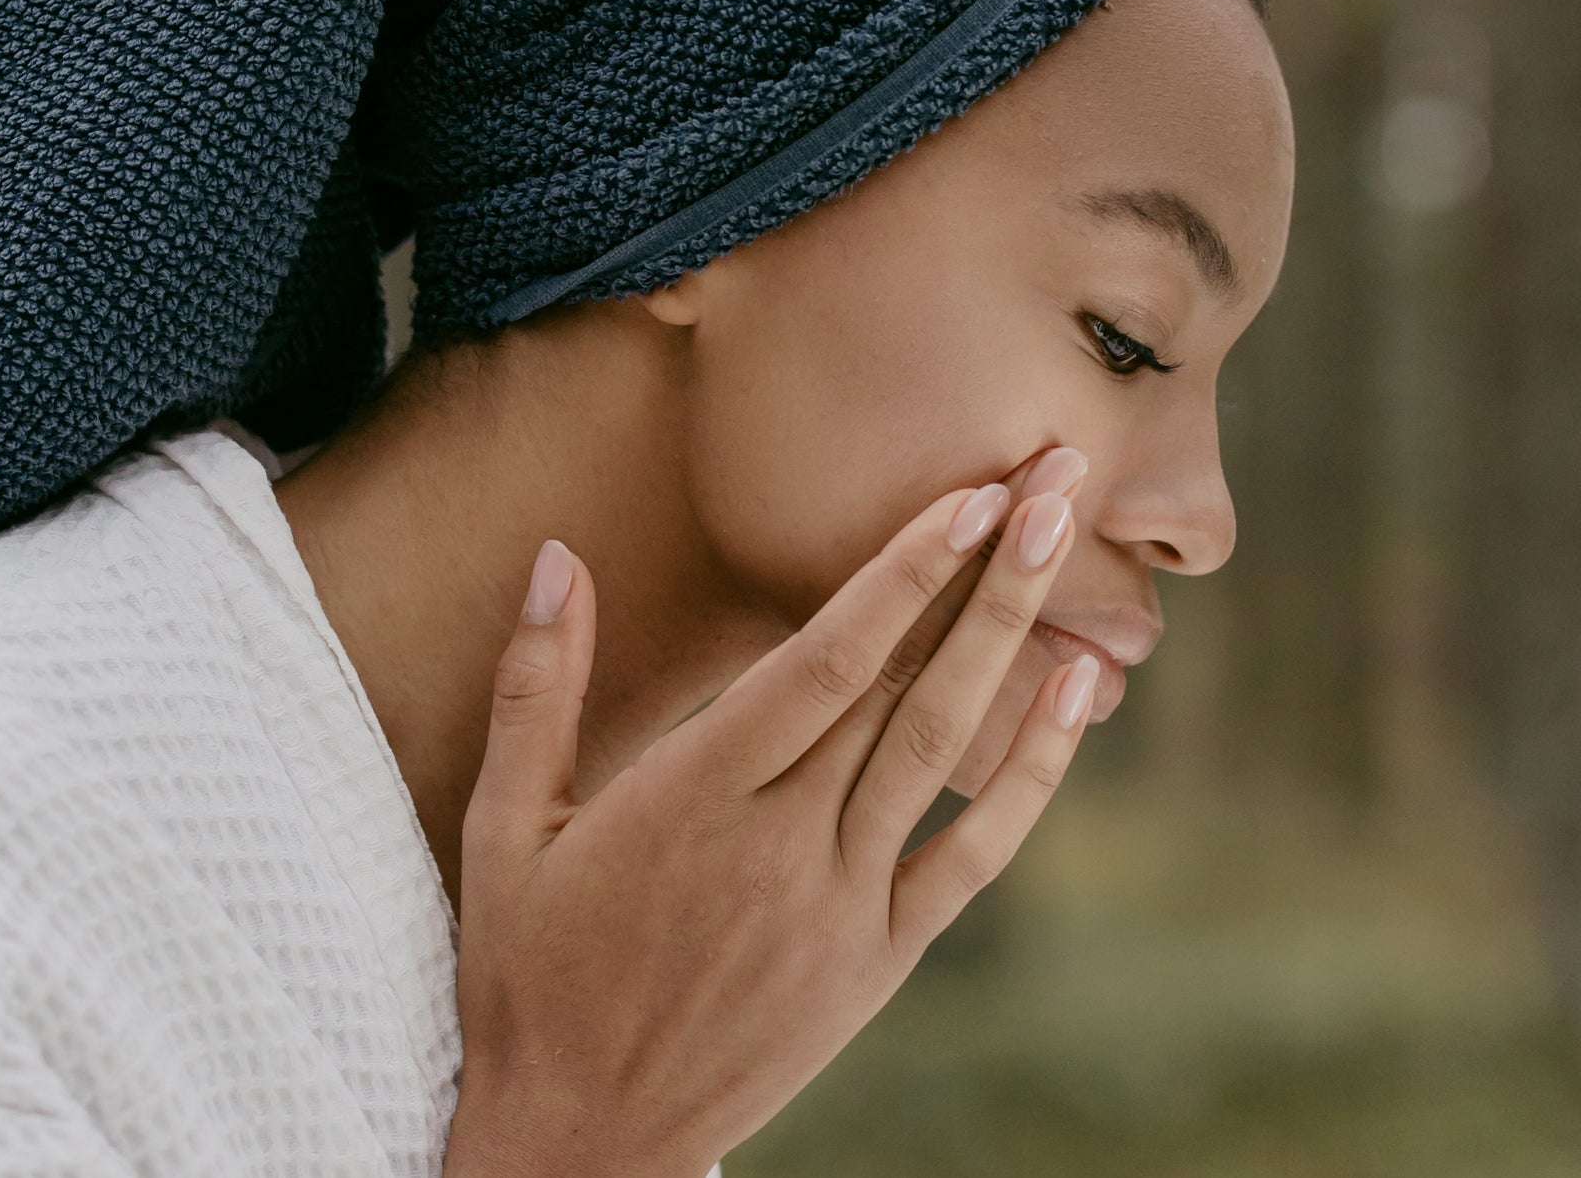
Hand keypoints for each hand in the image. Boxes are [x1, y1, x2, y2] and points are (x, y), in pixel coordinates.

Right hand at [440, 451, 1099, 1177]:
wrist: (581, 1146)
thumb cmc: (531, 973)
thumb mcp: (504, 827)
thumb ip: (537, 686)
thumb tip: (555, 557)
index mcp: (693, 797)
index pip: (824, 662)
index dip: (904, 572)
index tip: (969, 493)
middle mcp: (783, 841)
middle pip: (907, 684)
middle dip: (988, 569)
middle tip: (1056, 471)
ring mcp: (843, 902)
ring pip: (948, 747)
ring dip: (1014, 634)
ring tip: (1070, 539)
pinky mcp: (878, 957)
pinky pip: (973, 853)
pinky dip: (1031, 770)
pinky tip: (1076, 689)